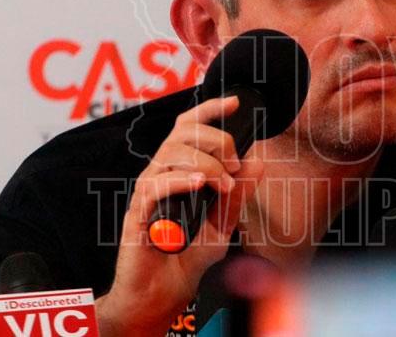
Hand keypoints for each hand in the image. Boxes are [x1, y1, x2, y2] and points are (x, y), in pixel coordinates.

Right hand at [96, 96, 263, 335]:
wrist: (165, 293)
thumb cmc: (188, 258)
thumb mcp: (223, 223)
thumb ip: (238, 193)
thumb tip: (257, 162)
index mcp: (180, 171)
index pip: (190, 126)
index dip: (211, 109)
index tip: (236, 102)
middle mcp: (161, 173)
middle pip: (182, 132)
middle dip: (215, 139)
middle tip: (233, 165)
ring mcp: (148, 191)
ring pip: (171, 153)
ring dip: (205, 163)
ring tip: (221, 184)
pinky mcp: (138, 211)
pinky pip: (157, 184)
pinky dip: (182, 180)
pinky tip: (200, 186)